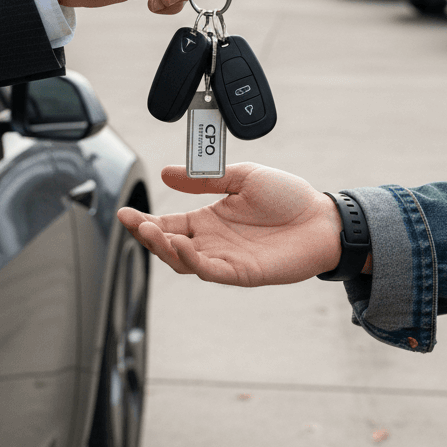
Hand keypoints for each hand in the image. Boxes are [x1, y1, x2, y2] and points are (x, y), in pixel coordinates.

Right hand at [117, 163, 344, 285]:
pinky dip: (190, 260)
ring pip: (182, 261)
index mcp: (209, 219)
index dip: (143, 220)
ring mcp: (224, 259)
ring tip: (150, 230)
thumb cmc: (288, 198)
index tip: (124, 211)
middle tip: (133, 221)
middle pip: (168, 244)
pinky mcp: (240, 273)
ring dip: (163, 247)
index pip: (167, 222)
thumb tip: (166, 173)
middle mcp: (212, 242)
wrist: (323, 218)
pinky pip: (208, 271)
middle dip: (147, 234)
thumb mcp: (243, 176)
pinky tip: (179, 244)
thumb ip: (205, 178)